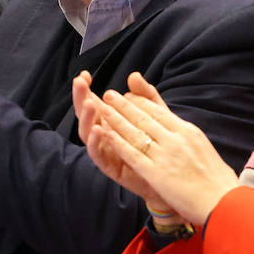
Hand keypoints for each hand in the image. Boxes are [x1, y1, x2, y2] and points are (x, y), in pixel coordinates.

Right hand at [74, 70, 172, 214]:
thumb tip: (134, 76)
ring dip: (87, 119)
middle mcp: (105, 135)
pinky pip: (99, 156)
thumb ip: (146, 96)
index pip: (94, 102)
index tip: (85, 74)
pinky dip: (96, 143)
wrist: (173, 179)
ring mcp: (106, 152)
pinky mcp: (111, 168)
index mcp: (112, 121)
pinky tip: (99, 130)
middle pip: (87, 116)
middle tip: (80, 84)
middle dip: (81, 99)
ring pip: (88, 135)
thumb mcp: (156, 116)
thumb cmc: (161, 146)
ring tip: (90, 104)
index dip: (87, 89)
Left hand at [85, 73, 239, 226]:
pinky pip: (132, 153)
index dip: (140, 103)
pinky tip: (106, 133)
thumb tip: (184, 131)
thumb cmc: (218, 182)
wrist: (224, 202)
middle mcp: (176, 139)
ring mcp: (165, 155)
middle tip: (110, 94)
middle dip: (124, 105)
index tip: (128, 96)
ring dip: (116, 118)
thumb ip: (190, 138)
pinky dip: (117, 141)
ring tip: (102, 108)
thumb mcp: (204, 149)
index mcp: (188, 131)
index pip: (159, 112)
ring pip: (135, 131)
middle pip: (144, 117)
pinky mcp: (156, 173)